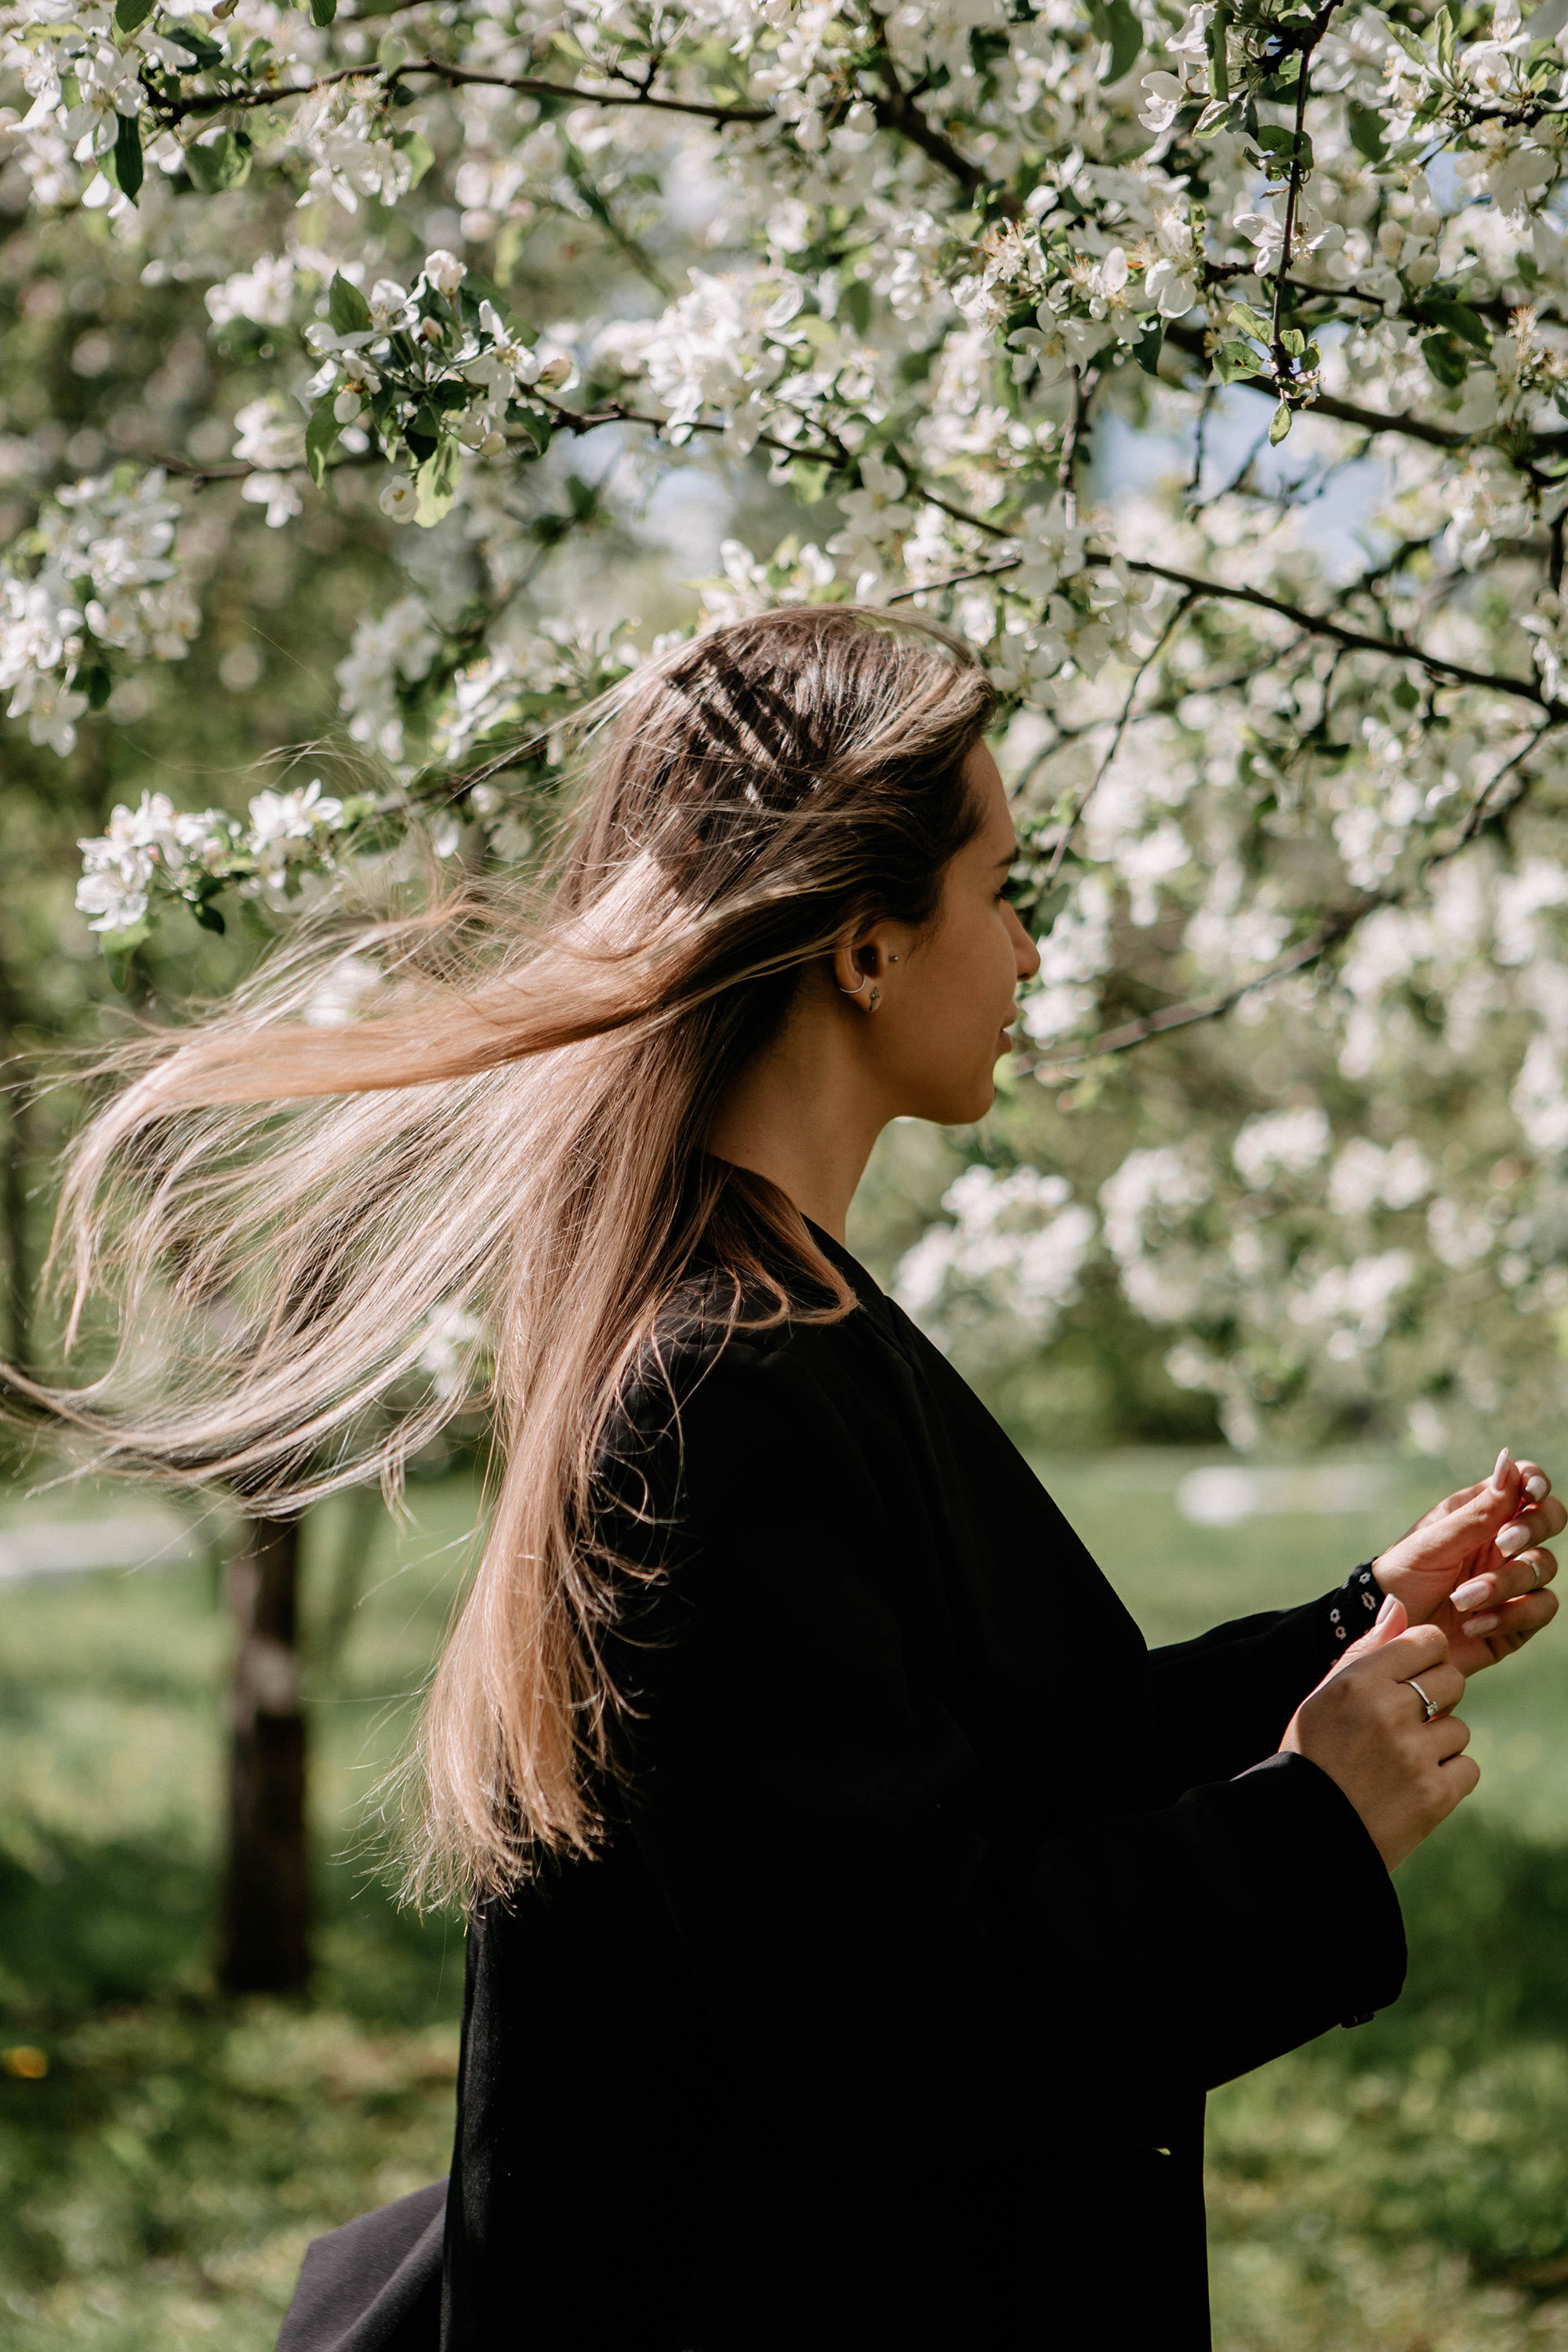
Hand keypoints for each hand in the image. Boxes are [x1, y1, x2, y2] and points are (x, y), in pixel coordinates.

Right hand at [1281, 1597, 1475, 1869]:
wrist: (1306, 1830)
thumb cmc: (1314, 1754)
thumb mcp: (1325, 1695)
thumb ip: (1366, 1649)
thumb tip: (1399, 1605)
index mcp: (1359, 1680)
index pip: (1428, 1640)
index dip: (1425, 1659)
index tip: (1410, 1679)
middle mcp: (1388, 1710)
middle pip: (1452, 1679)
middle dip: (1436, 1700)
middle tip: (1405, 1725)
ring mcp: (1414, 1754)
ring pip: (1459, 1728)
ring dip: (1437, 1744)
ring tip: (1399, 1763)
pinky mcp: (1435, 1794)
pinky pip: (1468, 1768)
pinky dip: (1447, 1779)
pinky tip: (1413, 1786)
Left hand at [1370, 1449, 1561, 1675]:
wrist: (1388, 1630)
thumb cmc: (1403, 1577)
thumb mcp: (1434, 1542)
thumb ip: (1476, 1510)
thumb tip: (1507, 1460)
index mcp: (1482, 1514)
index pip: (1526, 1485)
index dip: (1537, 1483)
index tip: (1531, 1492)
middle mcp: (1505, 1544)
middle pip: (1549, 1520)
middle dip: (1532, 1529)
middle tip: (1502, 1543)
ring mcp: (1515, 1581)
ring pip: (1544, 1567)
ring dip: (1505, 1583)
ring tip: (1462, 1599)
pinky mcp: (1518, 1619)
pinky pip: (1540, 1609)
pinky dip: (1509, 1616)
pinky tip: (1473, 1624)